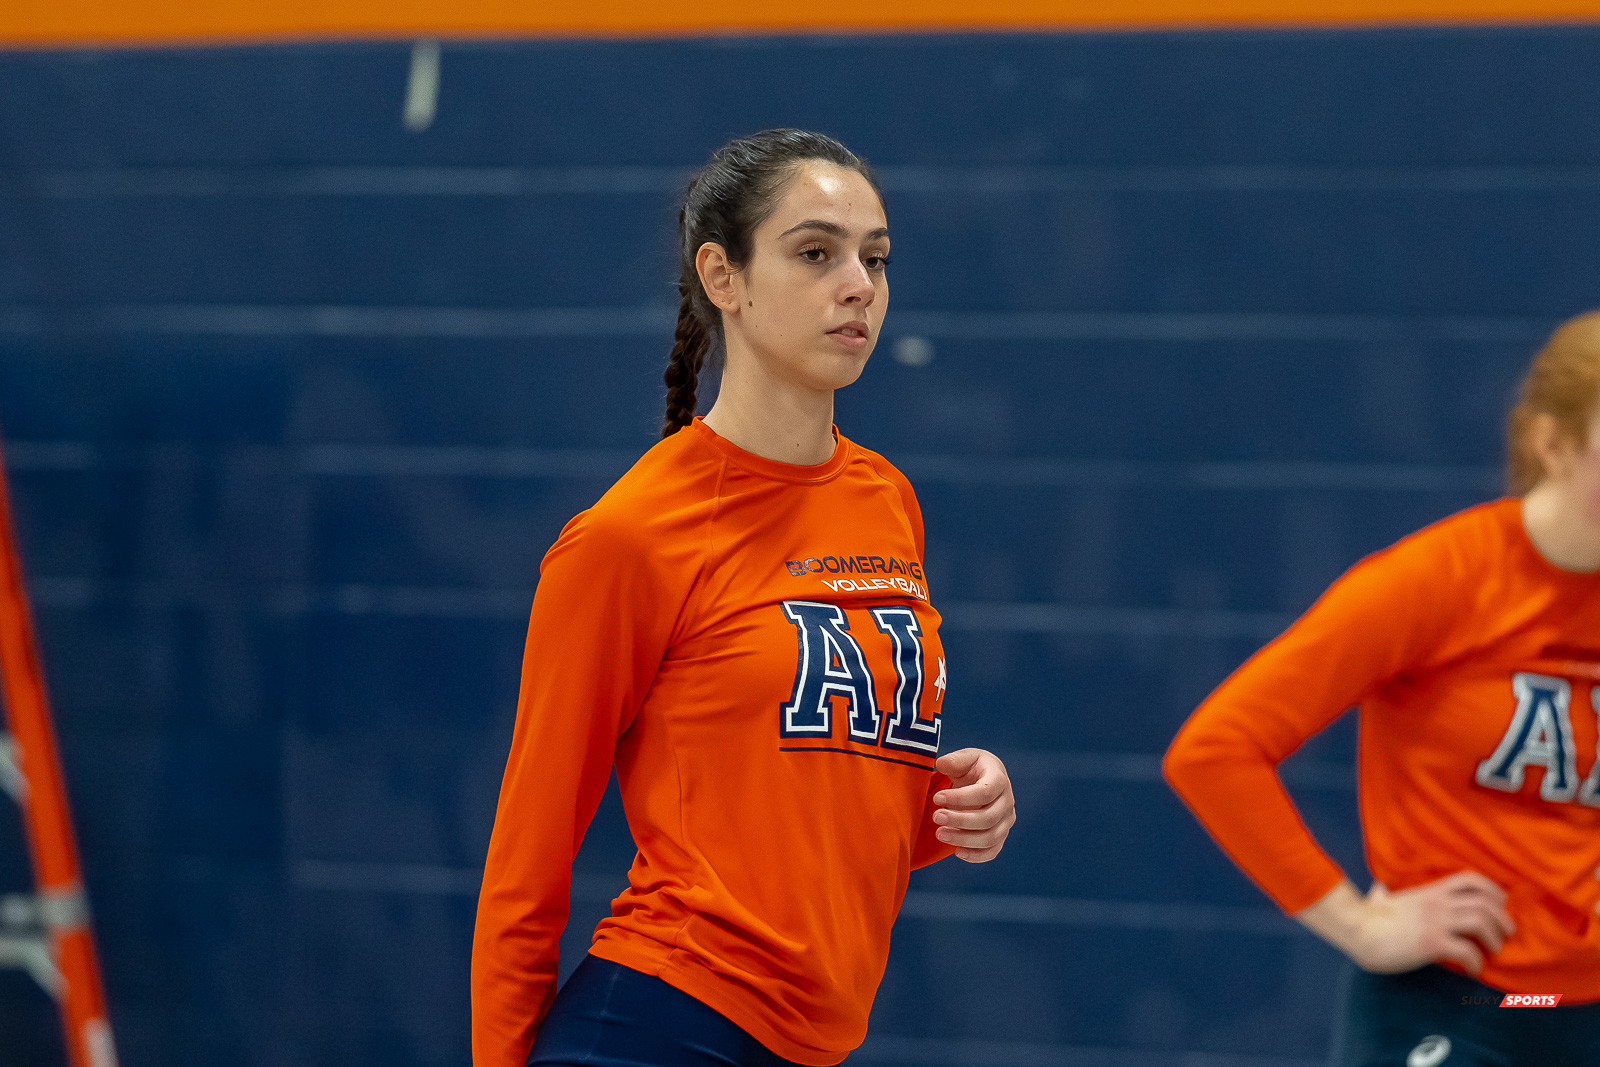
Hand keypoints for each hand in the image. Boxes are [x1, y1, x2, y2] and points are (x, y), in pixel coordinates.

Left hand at [931, 748, 1015, 862]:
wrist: (984, 779)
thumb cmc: (972, 768)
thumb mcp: (964, 758)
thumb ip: (954, 760)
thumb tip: (942, 764)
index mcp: (999, 779)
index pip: (984, 792)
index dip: (960, 797)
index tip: (936, 797)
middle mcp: (1007, 801)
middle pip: (988, 818)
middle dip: (959, 820)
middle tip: (936, 817)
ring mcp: (1006, 820)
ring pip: (991, 837)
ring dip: (964, 839)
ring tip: (940, 834)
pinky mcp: (1001, 835)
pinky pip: (992, 851)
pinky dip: (976, 855)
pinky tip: (956, 851)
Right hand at [1296, 874, 1514, 975]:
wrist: (1357, 930)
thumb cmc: (1366, 917)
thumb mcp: (1380, 898)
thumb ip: (1384, 893)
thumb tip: (1378, 889)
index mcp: (1430, 891)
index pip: (1471, 880)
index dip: (1493, 891)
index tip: (1500, 905)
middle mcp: (1438, 903)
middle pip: (1484, 903)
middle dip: (1502, 919)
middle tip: (1505, 934)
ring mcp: (1436, 922)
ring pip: (1481, 922)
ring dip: (1493, 940)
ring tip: (1491, 952)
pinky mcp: (1432, 943)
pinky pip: (1467, 951)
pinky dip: (1476, 963)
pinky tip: (1472, 971)